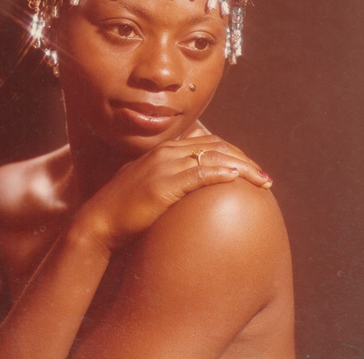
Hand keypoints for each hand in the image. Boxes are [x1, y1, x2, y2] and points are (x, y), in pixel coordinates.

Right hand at [74, 132, 271, 254]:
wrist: (99, 222)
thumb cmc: (123, 209)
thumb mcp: (146, 185)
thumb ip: (166, 178)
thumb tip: (187, 185)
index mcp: (163, 151)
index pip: (207, 143)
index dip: (233, 153)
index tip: (249, 168)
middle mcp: (165, 152)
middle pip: (216, 147)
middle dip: (244, 159)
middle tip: (264, 175)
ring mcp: (164, 166)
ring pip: (213, 158)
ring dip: (242, 168)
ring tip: (262, 180)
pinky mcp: (163, 184)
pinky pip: (199, 174)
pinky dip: (221, 174)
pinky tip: (237, 180)